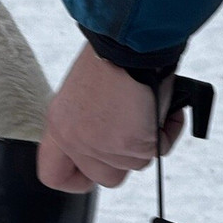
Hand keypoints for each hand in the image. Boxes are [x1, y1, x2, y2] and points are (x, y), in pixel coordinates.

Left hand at [38, 44, 183, 191]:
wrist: (130, 42)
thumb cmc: (110, 57)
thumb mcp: (82, 95)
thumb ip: (86, 123)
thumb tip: (107, 137)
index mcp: (59, 127)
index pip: (54, 175)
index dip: (76, 180)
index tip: (91, 173)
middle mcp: (77, 142)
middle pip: (104, 178)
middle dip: (125, 159)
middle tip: (135, 134)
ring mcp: (105, 147)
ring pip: (135, 164)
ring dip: (148, 139)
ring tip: (148, 107)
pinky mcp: (135, 145)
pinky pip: (160, 150)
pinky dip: (169, 130)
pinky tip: (164, 107)